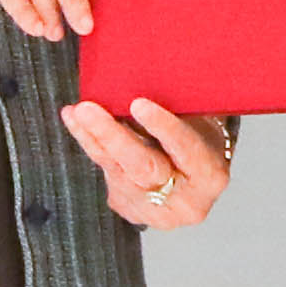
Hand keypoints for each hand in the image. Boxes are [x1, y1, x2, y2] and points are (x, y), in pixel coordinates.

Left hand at [62, 95, 236, 232]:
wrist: (193, 176)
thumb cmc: (201, 139)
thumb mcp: (204, 125)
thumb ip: (183, 110)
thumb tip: (150, 76)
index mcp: (210, 178)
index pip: (185, 150)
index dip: (162, 126)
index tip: (138, 103)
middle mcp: (184, 203)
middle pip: (143, 167)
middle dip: (112, 136)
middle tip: (88, 109)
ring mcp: (153, 210)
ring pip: (115, 171)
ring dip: (91, 138)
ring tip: (75, 112)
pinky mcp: (128, 208)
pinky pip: (106, 173)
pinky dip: (91, 145)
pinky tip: (78, 124)